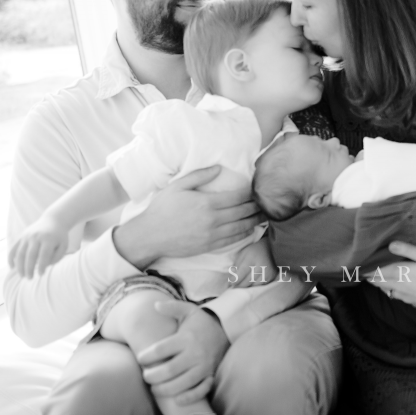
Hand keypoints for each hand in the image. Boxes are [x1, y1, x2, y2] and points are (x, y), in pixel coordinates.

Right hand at [8, 217, 66, 276]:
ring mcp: (27, 236)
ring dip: (19, 266)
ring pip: (20, 253)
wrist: (53, 220)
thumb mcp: (64, 245)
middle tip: (29, 279)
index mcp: (48, 239)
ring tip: (22, 276)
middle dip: (29, 268)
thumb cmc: (59, 236)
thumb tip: (46, 265)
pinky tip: (12, 267)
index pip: (44, 254)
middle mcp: (36, 237)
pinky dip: (11, 258)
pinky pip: (13, 248)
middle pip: (30, 255)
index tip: (41, 275)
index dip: (41, 266)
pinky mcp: (21, 236)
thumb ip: (57, 256)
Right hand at [114, 165, 261, 268]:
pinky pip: (233, 240)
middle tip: (266, 202)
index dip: (249, 193)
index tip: (256, 189)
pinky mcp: (209, 247)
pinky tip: (250, 230)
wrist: (149, 235)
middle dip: (256, 206)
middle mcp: (213, 220)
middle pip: (243, 212)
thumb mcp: (178, 186)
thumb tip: (219, 168)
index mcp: (207, 202)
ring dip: (255, 221)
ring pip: (241, 227)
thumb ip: (199, 176)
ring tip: (264, 215)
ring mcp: (212, 235)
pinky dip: (244, 234)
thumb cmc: (162, 208)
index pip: (237, 197)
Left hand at [137, 300, 229, 404]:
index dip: (146, 356)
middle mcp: (195, 354)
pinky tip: (176, 400)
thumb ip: (172, 307)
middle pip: (168, 370)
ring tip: (154, 388)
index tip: (140, 358)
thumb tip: (155, 305)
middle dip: (151, 376)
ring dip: (163, 389)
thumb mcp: (189, 311)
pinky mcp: (211, 376)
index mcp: (187, 338)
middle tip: (145, 375)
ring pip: (180, 384)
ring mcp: (204, 367)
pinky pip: (200, 391)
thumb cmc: (202, 324)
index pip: (161, 350)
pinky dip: (188, 398)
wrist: (228, 332)